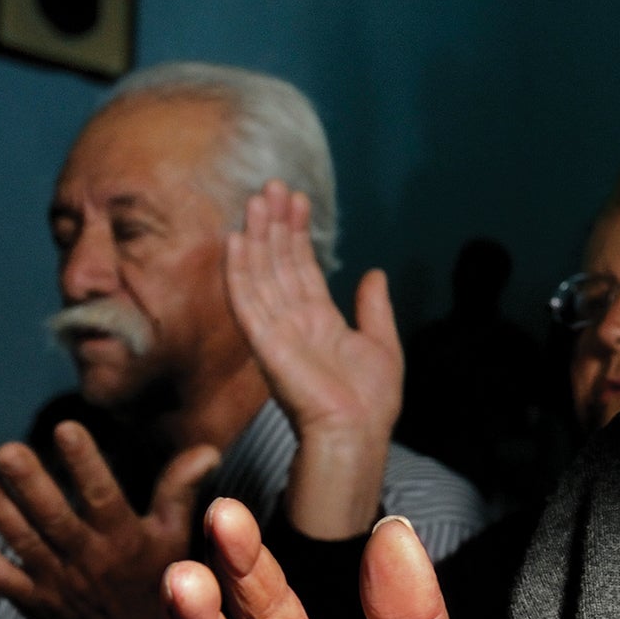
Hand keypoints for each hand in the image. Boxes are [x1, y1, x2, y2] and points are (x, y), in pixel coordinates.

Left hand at [0, 420, 219, 618]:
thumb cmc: (157, 583)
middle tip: (7, 450)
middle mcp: (91, 562)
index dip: (84, 463)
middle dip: (30, 484)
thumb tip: (207, 447)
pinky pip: (1, 579)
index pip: (102, 496)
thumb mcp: (174, 537)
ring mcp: (59, 584)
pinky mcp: (34, 603)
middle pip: (55, 519)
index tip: (65, 428)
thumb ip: (179, 489)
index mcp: (125, 541)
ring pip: (23, 542)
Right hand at [227, 182, 400, 539]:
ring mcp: (275, 330)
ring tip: (257, 198)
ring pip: (259, 274)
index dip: (296, 234)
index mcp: (318, 321)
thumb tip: (375, 273)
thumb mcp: (382, 344)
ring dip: (256, 236)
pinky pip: (246, 301)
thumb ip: (374, 308)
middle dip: (274, 224)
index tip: (296, 199)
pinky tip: (237, 240)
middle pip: (277, 263)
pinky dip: (239, 270)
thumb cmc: (370, 401)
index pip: (301, 268)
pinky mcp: (263, 342)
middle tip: (273, 186)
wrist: (358, 432)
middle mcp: (291, 321)